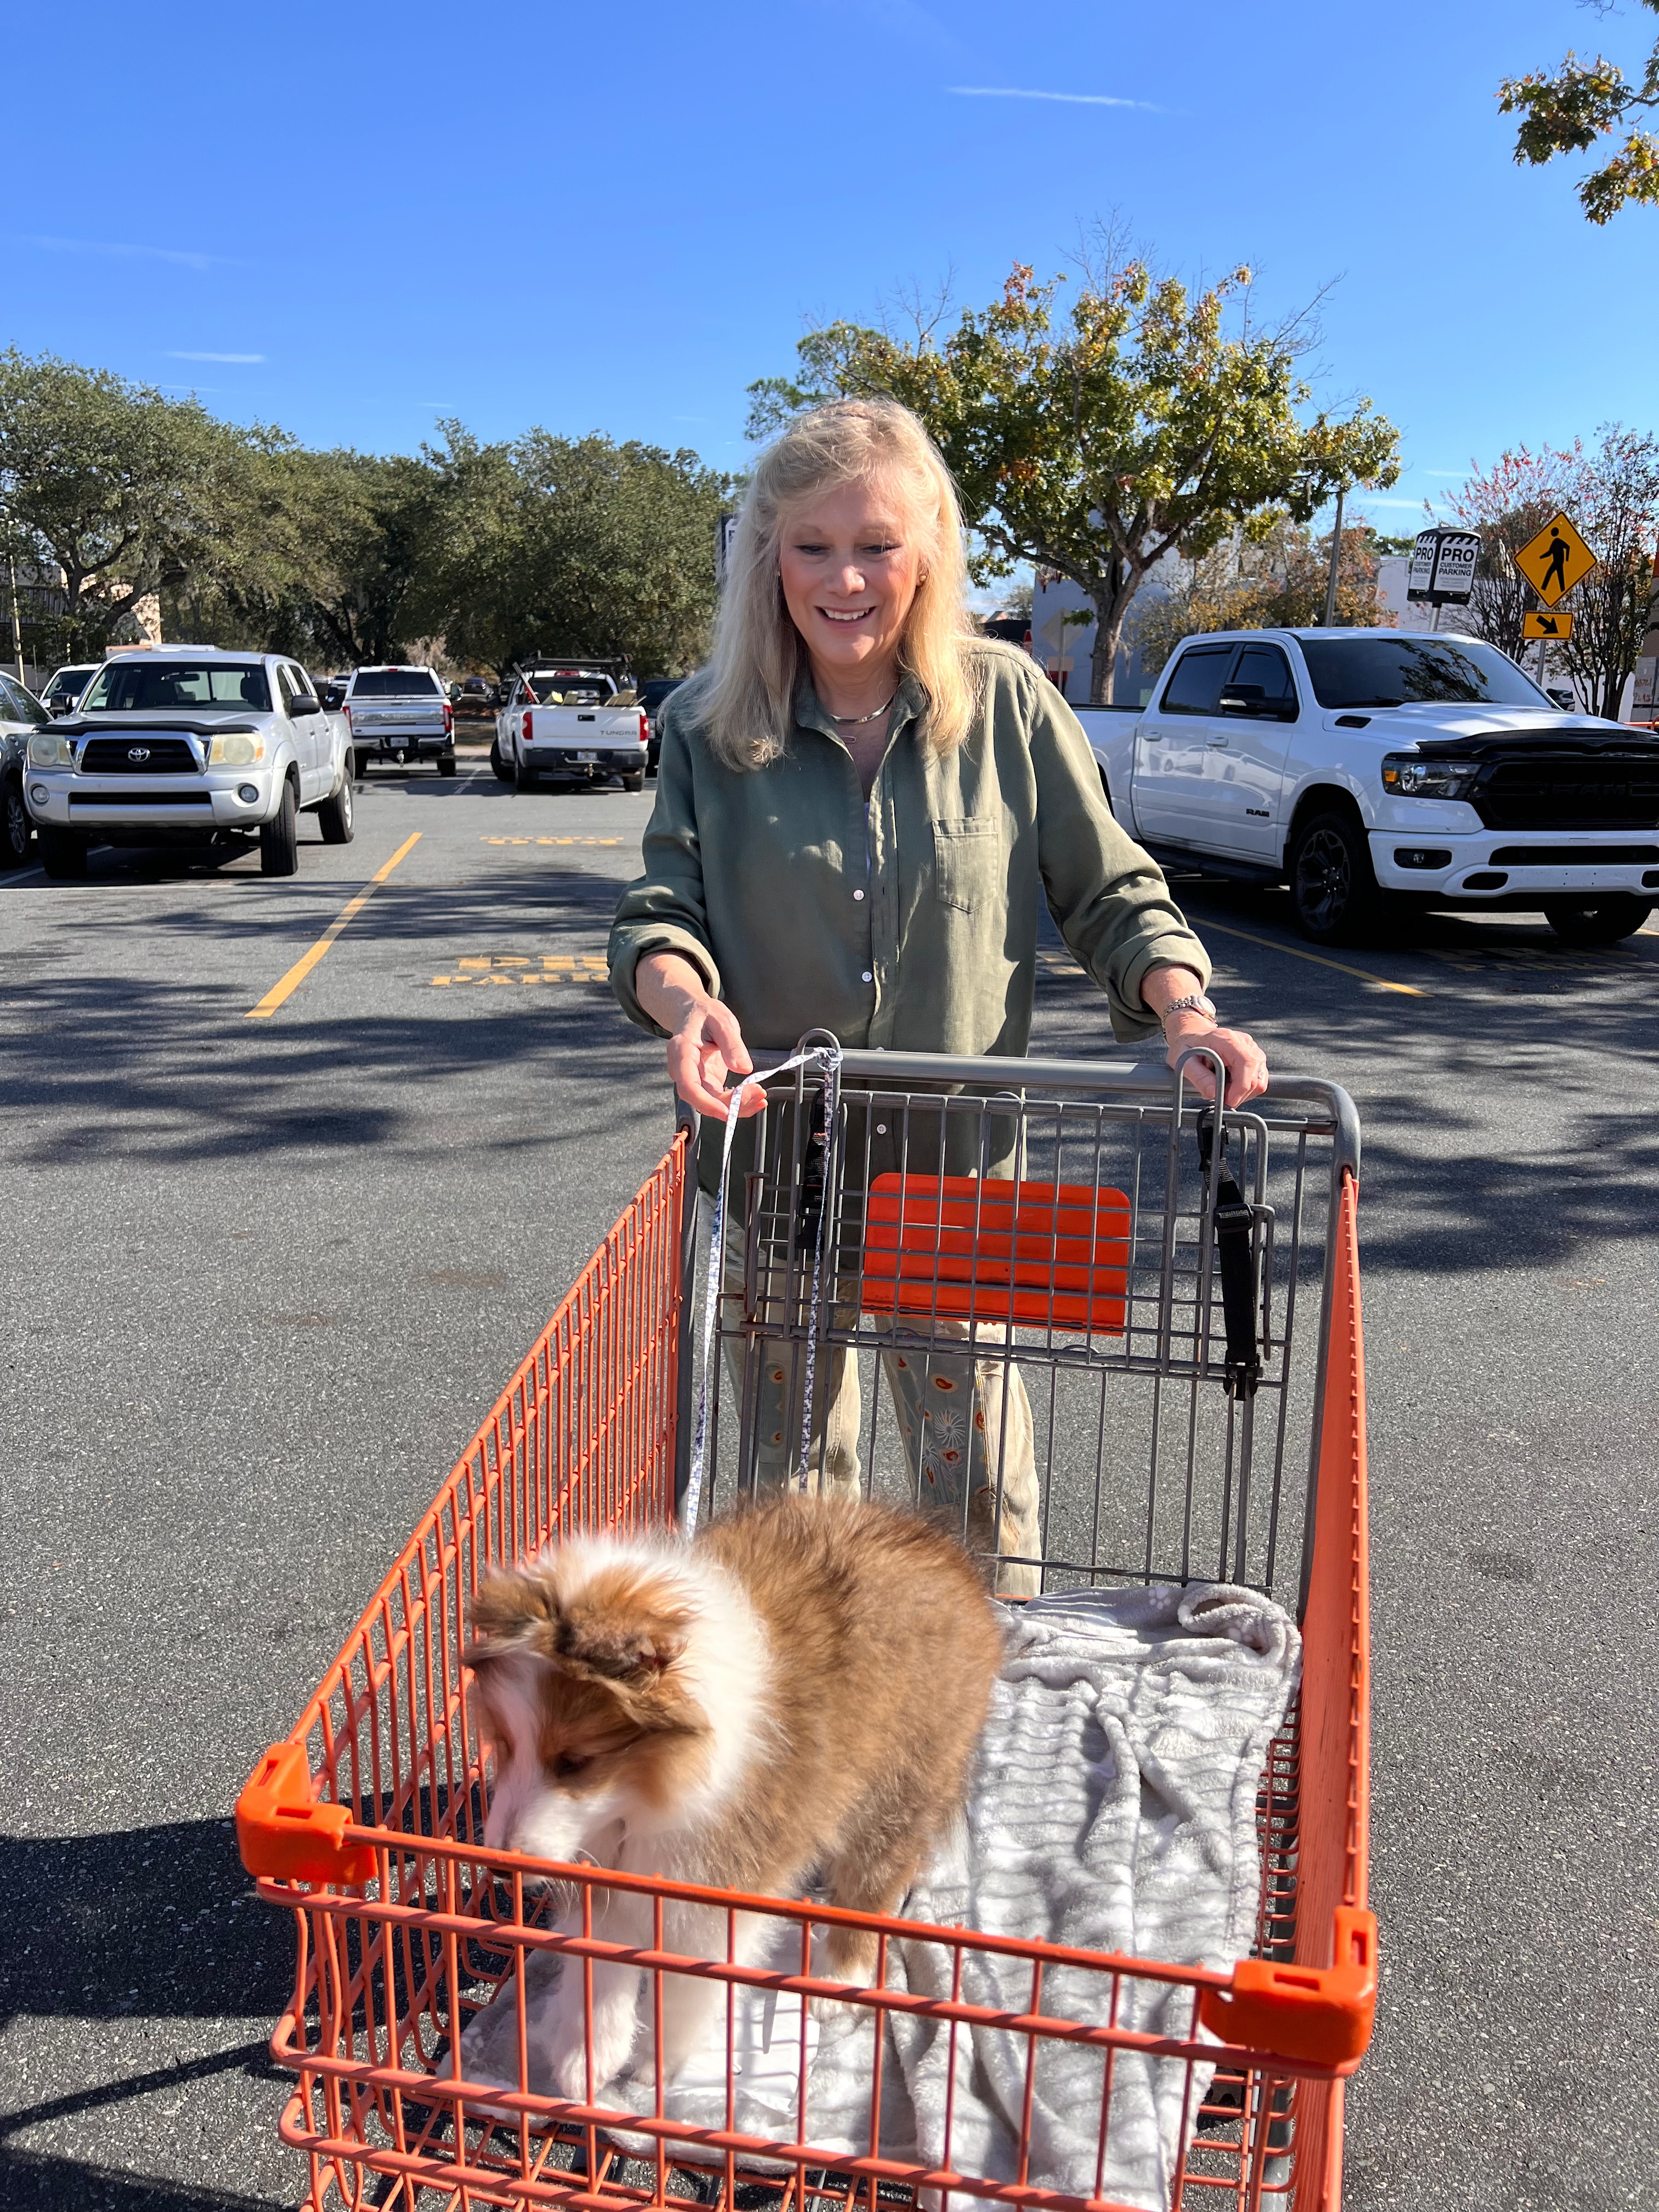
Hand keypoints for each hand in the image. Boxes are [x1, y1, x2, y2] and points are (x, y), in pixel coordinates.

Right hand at [634, 951, 764, 1119]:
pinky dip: (738, 1102)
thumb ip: (731, 1043)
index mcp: (681, 1052)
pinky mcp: (707, 1083)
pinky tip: (755, 1098)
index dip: (706, 1103)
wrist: (694, 1014)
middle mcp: (683, 1070)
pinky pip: (720, 1099)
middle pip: (702, 1098)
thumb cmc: (705, 1014)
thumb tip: (743, 1068)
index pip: (688, 1086)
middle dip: (730, 1104)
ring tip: (761, 1098)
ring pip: (713, 1103)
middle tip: (758, 1096)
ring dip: (737, 1106)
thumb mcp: (721, 1021)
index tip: (727, 1112)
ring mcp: (695, 1079)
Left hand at [1163, 1017, 1268, 1108]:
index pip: (1246, 1063)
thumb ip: (1199, 1077)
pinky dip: (1245, 1088)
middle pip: (1254, 1076)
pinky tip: (1230, 1084)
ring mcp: (1252, 1049)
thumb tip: (1213, 1093)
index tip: (1228, 1100)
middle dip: (1238, 1094)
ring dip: (1242, 1092)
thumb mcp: (1184, 1060)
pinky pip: (1258, 1080)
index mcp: (1227, 1039)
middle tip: (1219, 1096)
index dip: (1240, 1087)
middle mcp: (1244, 1042)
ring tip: (1222, 1087)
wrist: (1192, 1033)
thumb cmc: (1187, 1045)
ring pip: (1259, 1081)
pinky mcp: (1255, 1058)